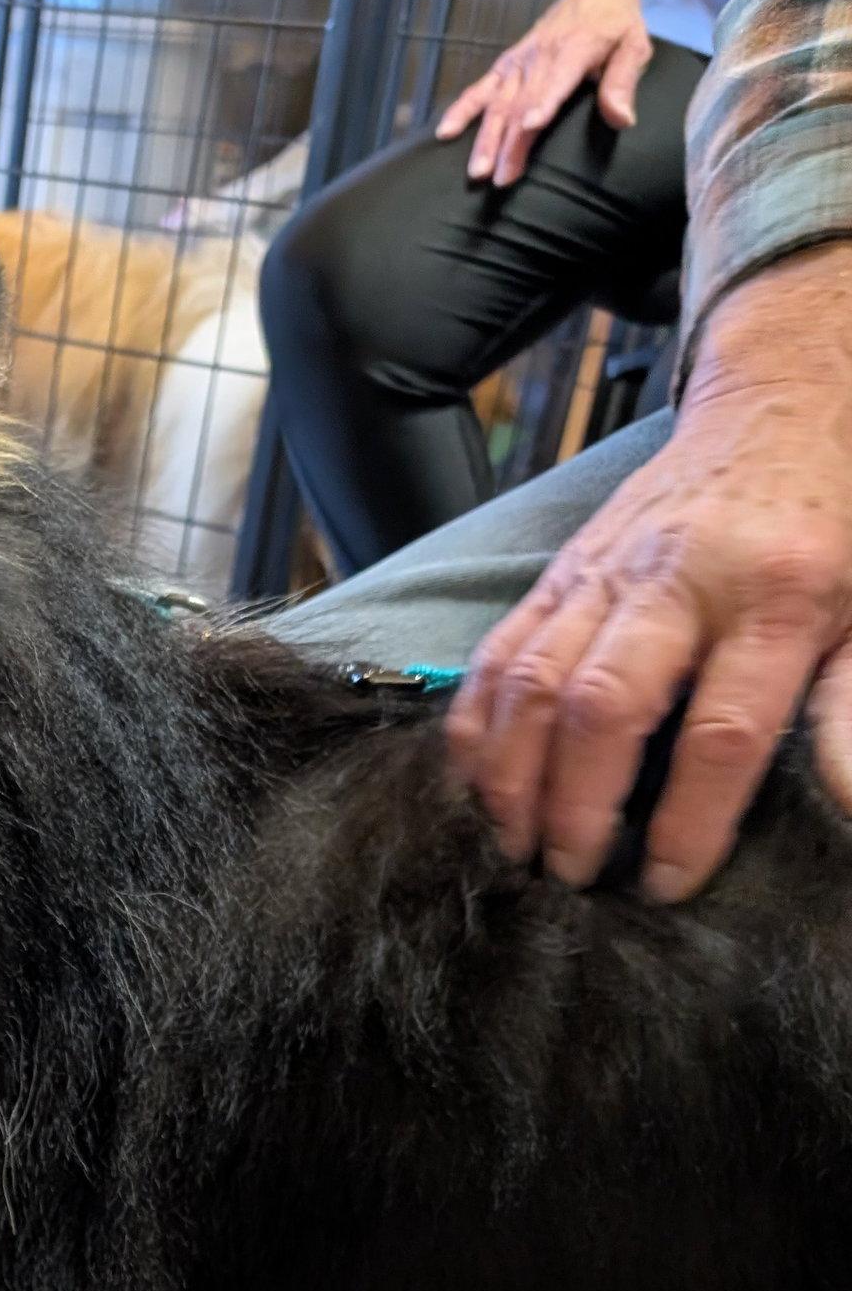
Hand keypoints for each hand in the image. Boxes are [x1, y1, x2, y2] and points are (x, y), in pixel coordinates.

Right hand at [435, 0, 651, 185]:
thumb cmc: (619, 23)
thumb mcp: (635, 45)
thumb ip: (624, 80)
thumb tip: (621, 119)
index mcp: (575, 48)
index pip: (556, 79)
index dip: (542, 103)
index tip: (530, 127)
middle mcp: (541, 54)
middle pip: (522, 101)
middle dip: (510, 141)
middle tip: (501, 178)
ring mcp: (520, 60)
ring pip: (499, 101)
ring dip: (487, 137)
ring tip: (477, 171)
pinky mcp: (508, 63)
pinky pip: (481, 87)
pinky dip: (462, 109)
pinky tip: (445, 133)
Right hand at [446, 246, 851, 900]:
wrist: (780, 407)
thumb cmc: (833, 525)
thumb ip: (848, 711)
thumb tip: (850, 807)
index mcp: (776, 599)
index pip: (723, 731)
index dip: (689, 819)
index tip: (666, 883)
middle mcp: (679, 583)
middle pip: (604, 705)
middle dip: (574, 804)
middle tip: (570, 874)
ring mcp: (607, 573)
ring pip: (534, 680)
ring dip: (511, 775)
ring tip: (514, 846)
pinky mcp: (561, 572)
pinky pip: (498, 653)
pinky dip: (476, 725)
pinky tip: (477, 784)